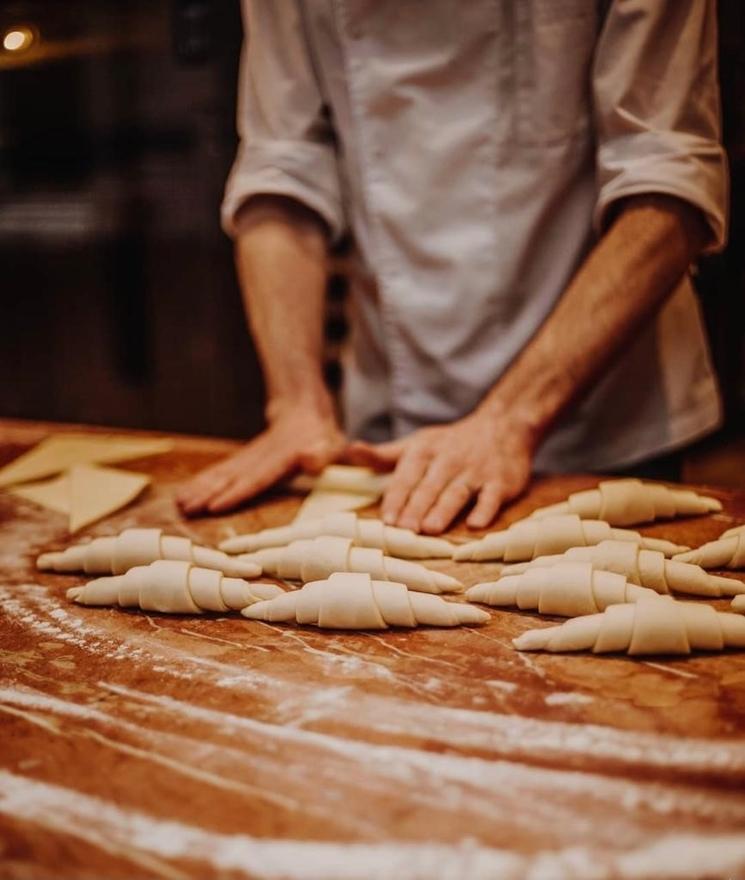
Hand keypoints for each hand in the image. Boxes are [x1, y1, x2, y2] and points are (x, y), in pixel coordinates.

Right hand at [176, 405, 345, 514]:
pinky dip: (201, 482)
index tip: (216, 505)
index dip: (237, 492)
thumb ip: (322, 454)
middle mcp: (261, 457)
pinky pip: (220, 471)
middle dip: (208, 493)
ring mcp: (249, 456)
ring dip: (199, 487)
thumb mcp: (332, 445)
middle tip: (186, 508)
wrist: (303, 409)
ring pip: (221, 472)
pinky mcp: (243, 459)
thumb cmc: (323, 436)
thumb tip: (311, 460)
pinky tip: (183, 493)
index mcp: (283, 457)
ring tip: (179, 502)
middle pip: (232, 476)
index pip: (258, 477)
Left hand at [345, 410, 533, 533]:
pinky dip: (485, 509)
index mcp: (424, 451)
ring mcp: (476, 470)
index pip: (407, 476)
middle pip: (430, 486)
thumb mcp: (416, 444)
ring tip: (430, 529)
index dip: (397, 497)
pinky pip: (492, 496)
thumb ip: (383, 454)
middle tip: (405, 530)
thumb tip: (350, 450)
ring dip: (444, 509)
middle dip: (416, 507)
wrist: (502, 425)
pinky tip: (476, 525)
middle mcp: (449, 459)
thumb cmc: (449, 443)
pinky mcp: (500, 481)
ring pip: (457, 491)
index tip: (386, 520)